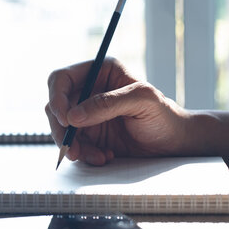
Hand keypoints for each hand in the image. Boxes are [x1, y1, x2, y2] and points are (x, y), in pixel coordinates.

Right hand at [45, 58, 189, 164]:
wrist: (173, 143)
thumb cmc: (164, 116)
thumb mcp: (142, 101)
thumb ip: (107, 104)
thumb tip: (73, 116)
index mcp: (99, 71)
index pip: (62, 79)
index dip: (57, 98)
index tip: (66, 119)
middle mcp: (88, 90)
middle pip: (55, 106)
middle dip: (61, 129)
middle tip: (71, 148)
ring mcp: (86, 113)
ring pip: (61, 128)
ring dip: (74, 146)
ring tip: (97, 156)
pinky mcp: (88, 134)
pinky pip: (73, 144)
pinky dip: (84, 154)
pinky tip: (104, 156)